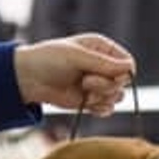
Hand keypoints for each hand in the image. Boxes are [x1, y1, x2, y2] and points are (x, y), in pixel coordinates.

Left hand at [13, 34, 135, 113]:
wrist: (28, 79)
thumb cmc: (48, 60)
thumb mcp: (76, 57)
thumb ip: (104, 64)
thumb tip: (130, 68)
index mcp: (102, 49)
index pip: (128, 63)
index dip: (122, 73)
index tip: (105, 75)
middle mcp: (103, 66)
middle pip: (124, 82)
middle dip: (107, 85)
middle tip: (86, 83)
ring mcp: (98, 83)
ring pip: (117, 97)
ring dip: (102, 97)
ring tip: (83, 92)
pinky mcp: (91, 100)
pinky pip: (108, 109)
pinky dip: (99, 109)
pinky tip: (86, 103)